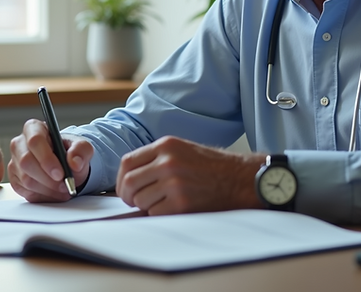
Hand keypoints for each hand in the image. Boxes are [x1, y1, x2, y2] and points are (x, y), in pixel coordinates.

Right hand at [8, 119, 92, 201]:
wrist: (65, 165)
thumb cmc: (69, 152)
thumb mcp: (82, 147)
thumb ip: (81, 151)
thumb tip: (74, 163)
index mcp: (34, 128)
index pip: (35, 141)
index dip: (46, 159)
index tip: (60, 173)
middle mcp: (19, 144)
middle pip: (26, 162)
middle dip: (48, 178)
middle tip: (64, 185)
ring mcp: (15, 162)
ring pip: (26, 180)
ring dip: (48, 189)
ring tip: (63, 189)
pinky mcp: (15, 180)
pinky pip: (25, 192)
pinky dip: (43, 196)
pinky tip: (54, 192)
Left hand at [115, 136, 264, 215]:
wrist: (239, 179)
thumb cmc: (211, 167)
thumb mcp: (181, 150)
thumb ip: (155, 159)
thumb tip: (128, 179)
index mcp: (166, 146)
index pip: (127, 162)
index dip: (121, 179)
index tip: (125, 188)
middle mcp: (168, 162)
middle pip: (129, 182)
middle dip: (127, 196)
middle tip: (134, 201)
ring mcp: (175, 183)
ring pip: (140, 200)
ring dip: (145, 206)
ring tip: (160, 203)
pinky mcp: (182, 203)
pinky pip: (155, 213)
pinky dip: (159, 214)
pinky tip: (172, 208)